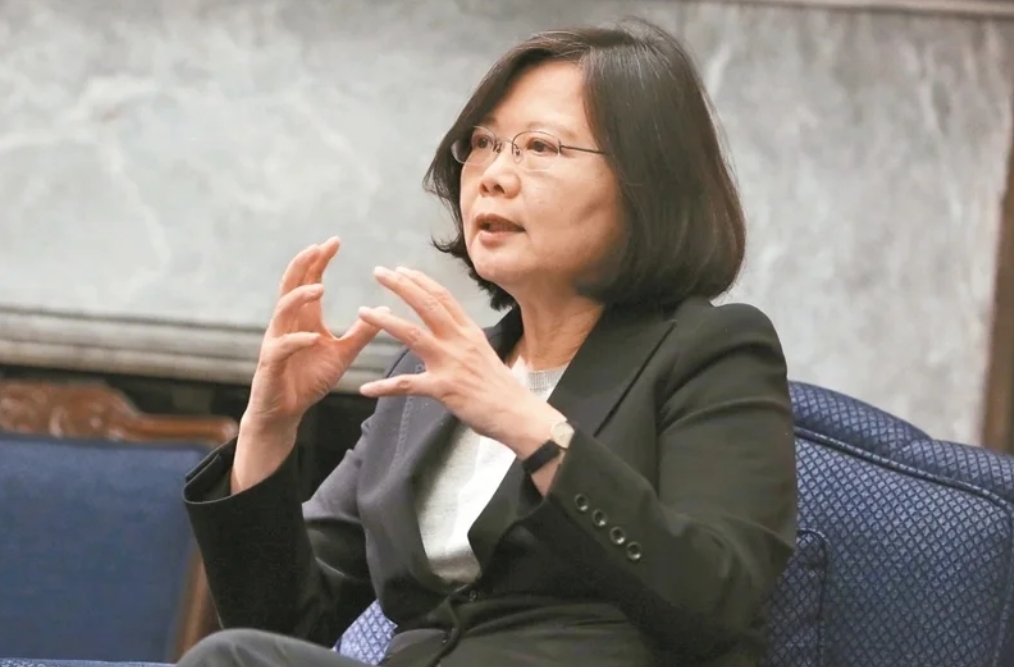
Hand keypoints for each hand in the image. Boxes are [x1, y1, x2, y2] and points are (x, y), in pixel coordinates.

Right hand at [244, 238, 380, 434]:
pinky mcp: (272, 363)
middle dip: (303, 265)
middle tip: (318, 247)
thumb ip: (360, 333)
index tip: (334, 241)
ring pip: (282, 311)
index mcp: (304, 318)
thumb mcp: (342, 353)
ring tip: (319, 288)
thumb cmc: (309, 380)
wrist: (285, 412)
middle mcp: (287, 324)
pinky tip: (312, 336)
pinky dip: (297, 340)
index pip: (308, 280)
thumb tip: (385, 310)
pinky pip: (282, 347)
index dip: (319, 260)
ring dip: (300, 298)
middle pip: (290, 286)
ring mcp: (277, 342)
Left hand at [357, 266, 562, 454]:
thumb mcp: (484, 352)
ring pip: (413, 335)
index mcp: (469, 332)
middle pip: (427, 305)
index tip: (402, 269)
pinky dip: (385, 388)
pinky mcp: (444, 388)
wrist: (516, 413)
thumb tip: (449, 330)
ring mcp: (451, 363)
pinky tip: (366, 389)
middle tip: (379, 271)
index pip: (443, 297)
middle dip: (401, 286)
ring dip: (385, 322)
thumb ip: (463, 339)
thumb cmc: (501, 387)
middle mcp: (459, 341)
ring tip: (363, 312)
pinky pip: (407, 385)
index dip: (421, 281)